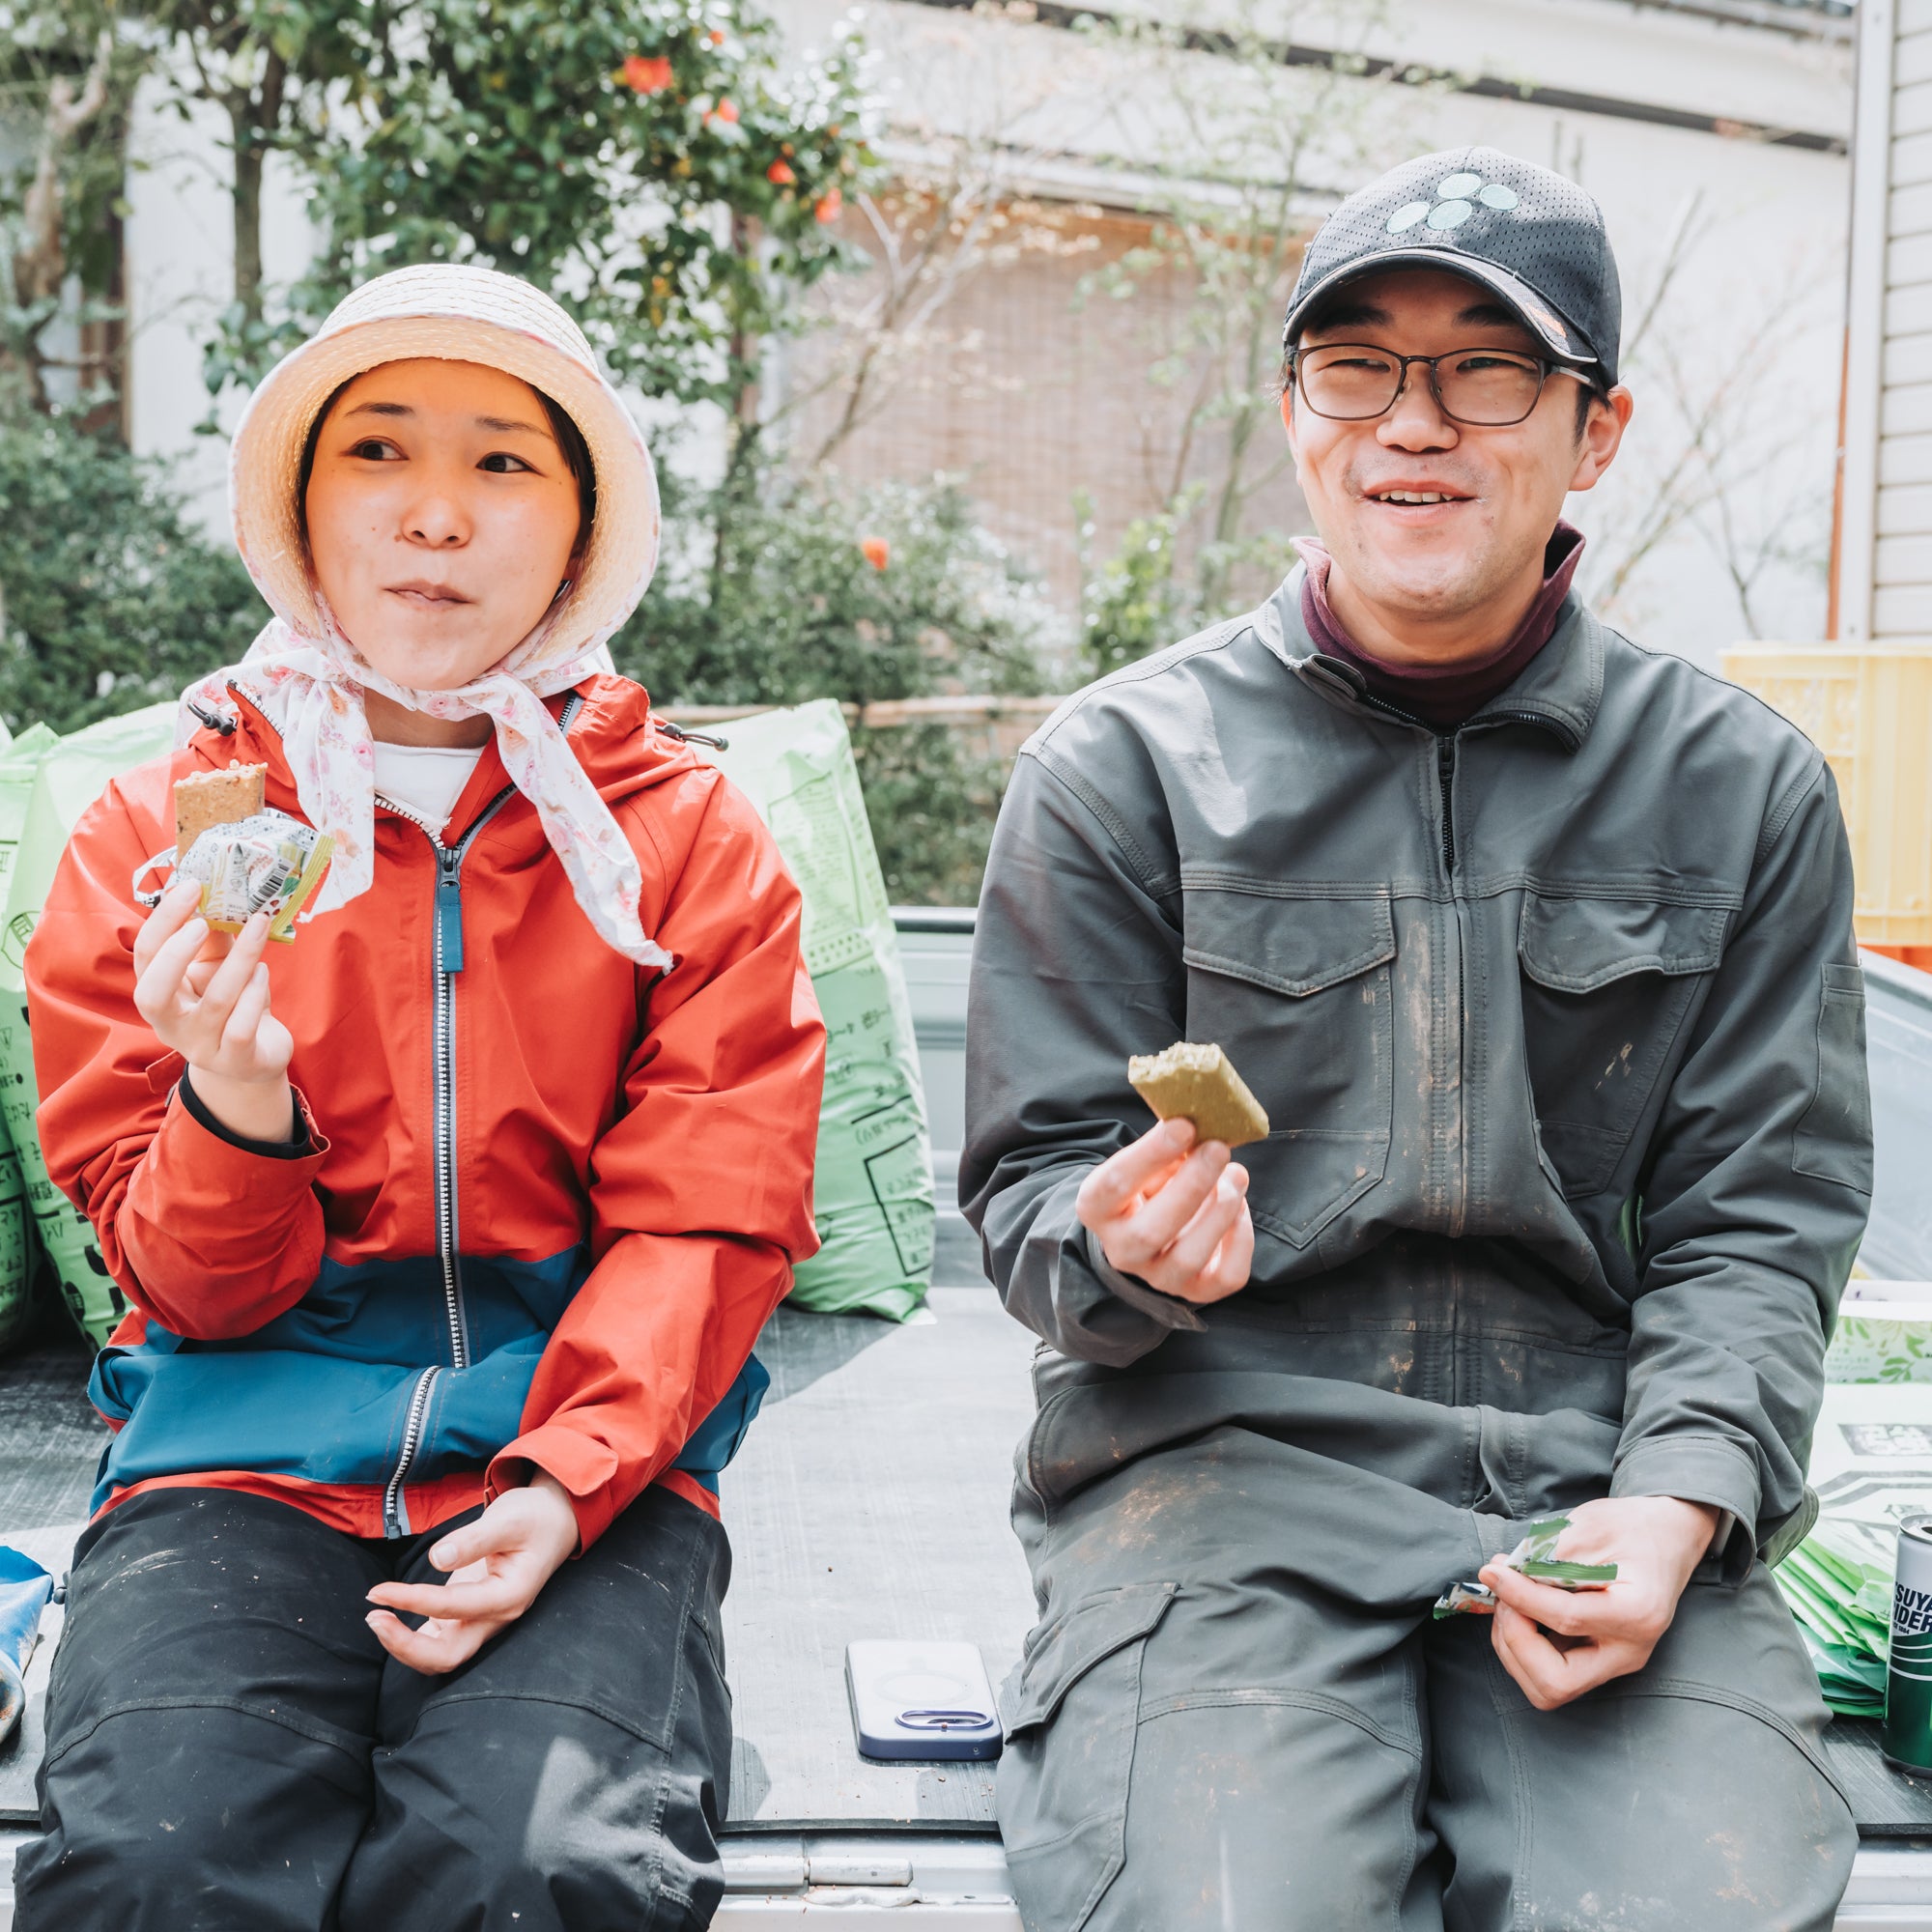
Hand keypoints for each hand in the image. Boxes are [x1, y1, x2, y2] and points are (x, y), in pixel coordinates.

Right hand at [133, 881, 293, 1141]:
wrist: (253, 1058)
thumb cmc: (230, 1002)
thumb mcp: (216, 967)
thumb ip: (213, 937)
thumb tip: (217, 892)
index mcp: (158, 994)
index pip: (146, 957)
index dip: (163, 921)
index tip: (191, 887)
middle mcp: (170, 1025)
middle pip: (154, 993)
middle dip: (176, 953)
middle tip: (204, 921)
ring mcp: (201, 1046)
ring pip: (216, 1002)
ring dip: (240, 960)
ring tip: (258, 929)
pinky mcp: (235, 1060)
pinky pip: (242, 1026)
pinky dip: (255, 994)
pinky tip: (262, 974)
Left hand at [365, 1472, 580, 1673]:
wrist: (554, 1521)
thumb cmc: (534, 1517)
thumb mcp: (509, 1518)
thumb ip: (474, 1539)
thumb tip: (437, 1557)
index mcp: (510, 1596)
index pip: (452, 1608)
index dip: (412, 1601)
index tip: (380, 1591)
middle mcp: (497, 1617)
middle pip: (448, 1656)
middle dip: (406, 1646)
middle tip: (374, 1617)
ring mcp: (484, 1620)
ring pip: (442, 1656)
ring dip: (405, 1646)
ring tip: (376, 1617)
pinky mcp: (471, 1615)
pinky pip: (440, 1641)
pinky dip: (412, 1638)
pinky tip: (392, 1618)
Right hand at [1076, 1116, 1252, 1304]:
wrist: (1151, 1231)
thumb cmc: (1149, 1185)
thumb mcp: (1146, 1161)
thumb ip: (1168, 1141)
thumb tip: (1201, 1113)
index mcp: (1097, 1210)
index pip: (1114, 1186)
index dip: (1150, 1154)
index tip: (1183, 1125)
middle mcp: (1123, 1250)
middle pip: (1151, 1230)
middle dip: (1191, 1185)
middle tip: (1218, 1148)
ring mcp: (1159, 1277)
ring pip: (1189, 1256)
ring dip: (1220, 1210)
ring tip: (1236, 1174)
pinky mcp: (1197, 1291)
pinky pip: (1226, 1276)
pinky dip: (1241, 1240)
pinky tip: (1241, 1207)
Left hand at [1479, 1496, 1721, 1710]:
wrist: (1667, 1538)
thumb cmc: (1631, 1527)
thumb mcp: (1591, 1525)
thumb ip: (1547, 1554)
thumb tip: (1501, 1575)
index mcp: (1637, 1613)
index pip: (1565, 1619)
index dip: (1518, 1596)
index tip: (1491, 1571)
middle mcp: (1629, 1651)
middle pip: (1556, 1682)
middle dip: (1514, 1640)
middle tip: (1504, 1596)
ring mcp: (1615, 1663)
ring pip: (1547, 1688)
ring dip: (1512, 1647)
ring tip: (1508, 1600)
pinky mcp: (1598, 1662)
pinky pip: (1549, 1673)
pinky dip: (1521, 1647)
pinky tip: (1518, 1610)